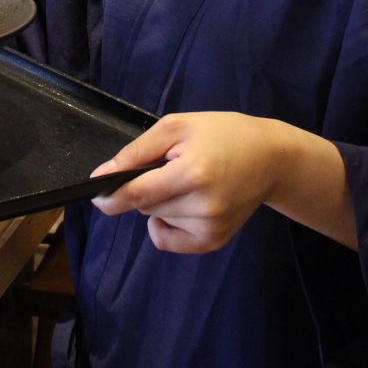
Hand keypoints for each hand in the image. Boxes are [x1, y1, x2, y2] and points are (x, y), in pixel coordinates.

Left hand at [91, 112, 356, 253]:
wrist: (271, 158)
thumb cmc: (223, 134)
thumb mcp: (178, 127)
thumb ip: (138, 152)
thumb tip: (103, 176)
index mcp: (193, 172)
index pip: (138, 193)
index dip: (111, 195)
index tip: (96, 192)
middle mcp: (203, 206)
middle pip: (144, 205)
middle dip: (146, 187)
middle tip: (173, 166)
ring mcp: (210, 227)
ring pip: (155, 219)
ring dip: (160, 202)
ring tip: (188, 181)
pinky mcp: (213, 241)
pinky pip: (168, 240)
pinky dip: (166, 224)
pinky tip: (185, 205)